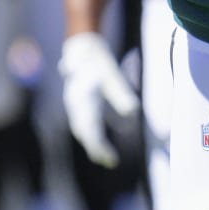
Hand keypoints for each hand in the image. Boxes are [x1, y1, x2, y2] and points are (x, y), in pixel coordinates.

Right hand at [59, 31, 139, 168]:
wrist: (83, 48)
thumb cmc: (99, 61)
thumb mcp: (112, 74)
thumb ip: (121, 92)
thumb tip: (133, 111)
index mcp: (82, 99)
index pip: (90, 128)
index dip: (99, 145)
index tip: (109, 158)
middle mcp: (75, 105)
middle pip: (84, 131)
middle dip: (95, 147)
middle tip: (109, 161)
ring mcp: (75, 105)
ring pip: (82, 128)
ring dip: (93, 143)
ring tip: (106, 158)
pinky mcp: (80, 105)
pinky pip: (85, 123)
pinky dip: (92, 134)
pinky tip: (102, 144)